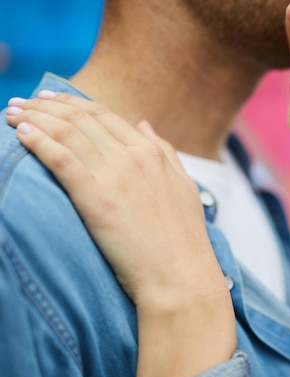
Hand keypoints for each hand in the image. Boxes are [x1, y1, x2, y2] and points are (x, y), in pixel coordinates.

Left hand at [6, 92, 221, 304]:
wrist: (180, 274)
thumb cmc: (184, 238)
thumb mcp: (184, 186)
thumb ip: (165, 152)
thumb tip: (143, 124)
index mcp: (153, 153)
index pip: (105, 116)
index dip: (73, 104)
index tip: (51, 101)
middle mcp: (133, 157)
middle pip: (81, 119)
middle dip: (47, 106)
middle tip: (22, 101)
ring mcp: (115, 175)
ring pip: (67, 132)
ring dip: (34, 118)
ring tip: (12, 113)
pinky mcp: (95, 197)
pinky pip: (60, 159)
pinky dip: (38, 141)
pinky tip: (21, 133)